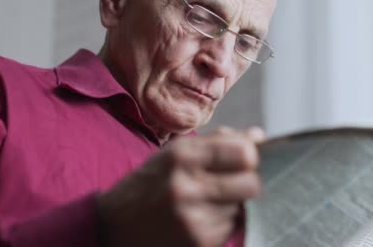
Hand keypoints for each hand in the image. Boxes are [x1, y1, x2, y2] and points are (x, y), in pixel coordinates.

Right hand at [96, 126, 264, 246]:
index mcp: (182, 156)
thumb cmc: (151, 182)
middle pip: (252, 184)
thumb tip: (259, 136)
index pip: (245, 153)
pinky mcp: (197, 243)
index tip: (242, 160)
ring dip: (232, 204)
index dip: (249, 157)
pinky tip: (200, 217)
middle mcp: (187, 187)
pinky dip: (222, 222)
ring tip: (206, 201)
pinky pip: (230, 228)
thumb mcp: (176, 152)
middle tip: (233, 182)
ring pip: (242, 207)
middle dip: (247, 182)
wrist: (113, 226)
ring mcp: (192, 219)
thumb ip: (220, 140)